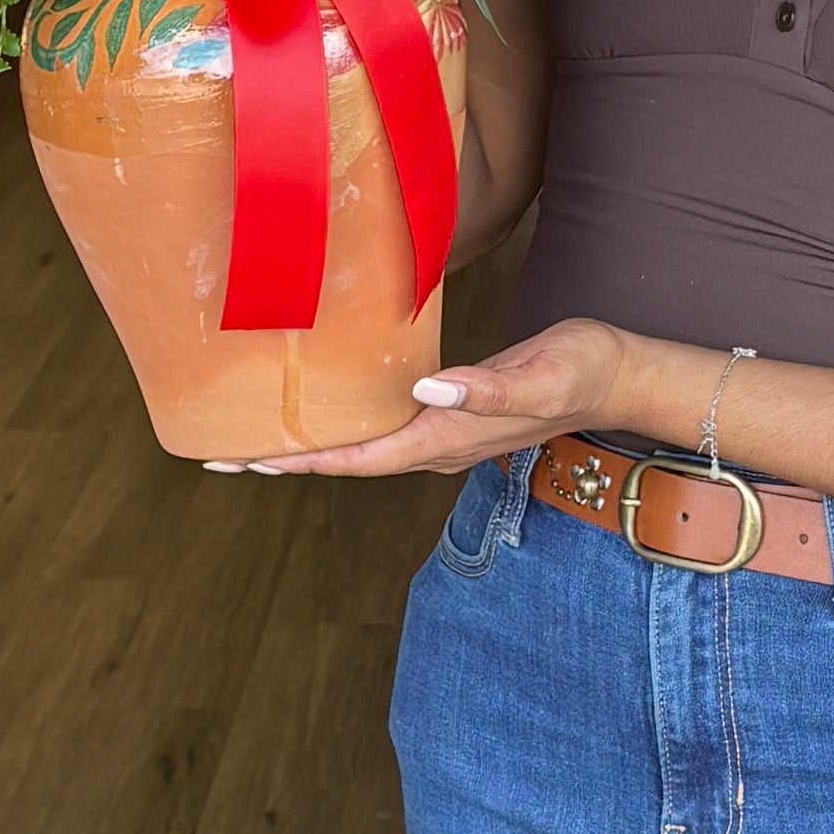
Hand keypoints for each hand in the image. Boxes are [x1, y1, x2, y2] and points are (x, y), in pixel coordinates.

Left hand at [204, 314, 636, 478]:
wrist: (614, 376)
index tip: (247, 460)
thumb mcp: (539, 377)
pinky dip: (341, 424)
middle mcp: (434, 446)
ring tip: (252, 436)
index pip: (358, 459)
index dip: (301, 462)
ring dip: (307, 447)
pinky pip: (380, 427)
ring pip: (359, 448)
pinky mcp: (446, 413)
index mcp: (444, 439)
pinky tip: (321, 409)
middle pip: (345, 462)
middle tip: (220, 454)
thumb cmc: (579, 370)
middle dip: (284, 461)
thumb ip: (486, 390)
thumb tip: (428, 392)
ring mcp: (440, 433)